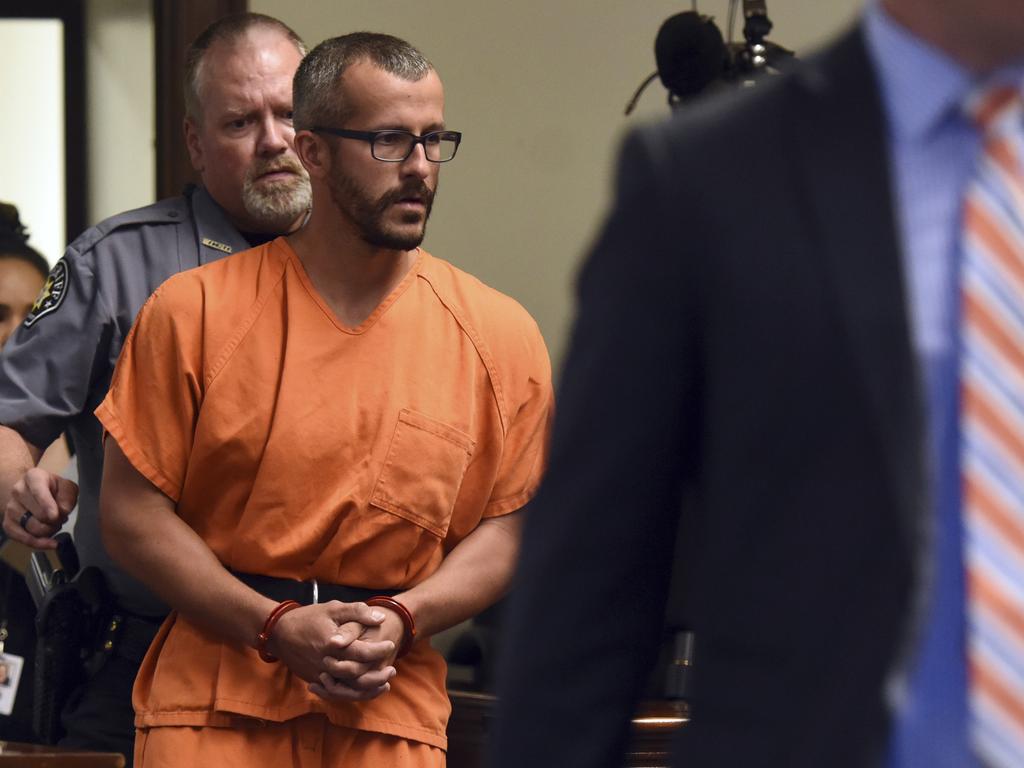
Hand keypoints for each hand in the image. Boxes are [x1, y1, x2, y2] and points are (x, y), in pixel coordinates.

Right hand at [3, 468, 77, 548]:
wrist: (32, 492)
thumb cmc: (53, 489)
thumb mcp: (66, 487)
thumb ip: (68, 496)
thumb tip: (62, 511)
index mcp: (33, 477)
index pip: (38, 490)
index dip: (47, 504)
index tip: (55, 516)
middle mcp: (17, 491)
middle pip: (39, 514)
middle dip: (56, 521)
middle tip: (61, 518)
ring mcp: (10, 508)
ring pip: (32, 528)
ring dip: (49, 530)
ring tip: (54, 523)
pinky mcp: (8, 524)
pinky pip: (23, 539)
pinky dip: (40, 543)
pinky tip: (50, 542)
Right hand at [266, 600, 396, 700]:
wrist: (279, 632)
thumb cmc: (309, 618)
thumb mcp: (333, 608)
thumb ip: (358, 612)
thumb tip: (381, 617)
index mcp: (332, 644)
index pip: (361, 652)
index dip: (379, 650)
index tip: (390, 645)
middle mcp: (325, 663)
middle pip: (356, 676)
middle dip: (377, 675)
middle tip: (392, 670)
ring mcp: (318, 674)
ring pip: (346, 690)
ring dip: (367, 690)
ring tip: (384, 685)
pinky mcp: (314, 680)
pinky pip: (335, 693)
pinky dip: (351, 694)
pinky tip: (364, 691)